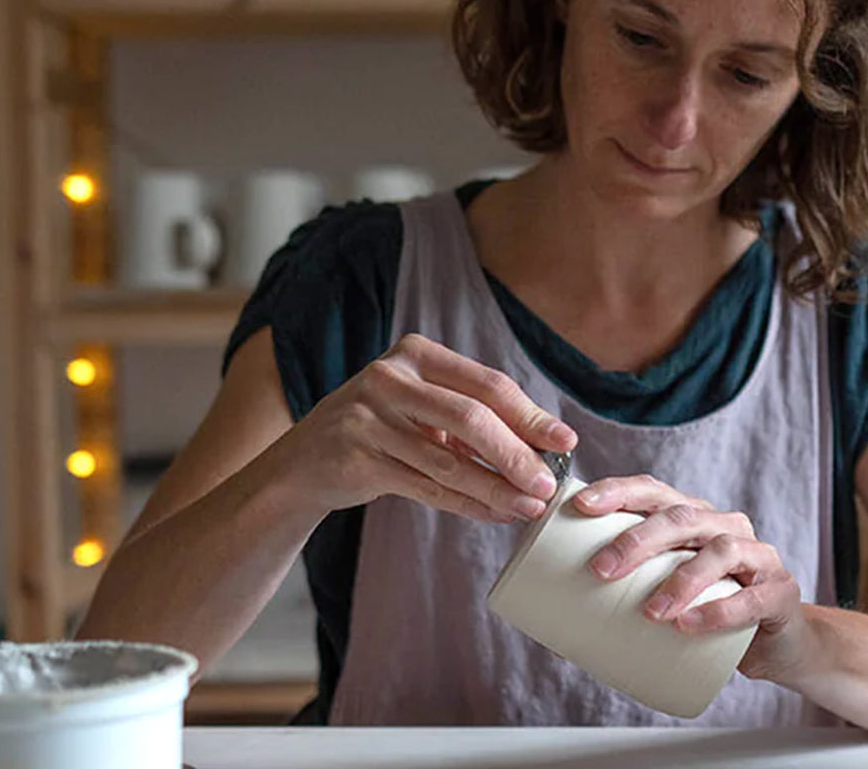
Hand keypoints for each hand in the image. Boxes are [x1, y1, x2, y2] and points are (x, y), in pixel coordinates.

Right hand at [278, 333, 576, 522]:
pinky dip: (467, 503)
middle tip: (548, 484)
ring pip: (449, 461)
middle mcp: (389, 377)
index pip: (488, 384)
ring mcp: (367, 417)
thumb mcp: (420, 407)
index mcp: (416, 354)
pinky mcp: (356, 458)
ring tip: (528, 507)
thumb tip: (543, 445)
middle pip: (472, 418)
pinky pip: (426, 487)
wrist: (301, 464)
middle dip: (517, 455)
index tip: (566, 442)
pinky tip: (494, 513)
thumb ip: (471, 416)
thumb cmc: (379, 431)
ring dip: (496, 488)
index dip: (531, 415)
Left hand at [574, 475, 812, 682]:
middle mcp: (725, 527)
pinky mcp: (780, 592)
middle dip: (637, 539)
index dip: (618, 492)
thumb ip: (627, 598)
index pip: (654, 491)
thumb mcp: (669, 596)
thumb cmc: (711, 613)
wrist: (780, 644)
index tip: (580, 506)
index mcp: (694, 518)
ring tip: (651, 611)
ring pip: (718, 551)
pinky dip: (718, 610)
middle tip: (602, 569)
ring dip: (680, 579)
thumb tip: (555, 623)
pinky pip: (751, 597)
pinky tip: (689, 625)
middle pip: (681, 517)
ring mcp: (757, 556)